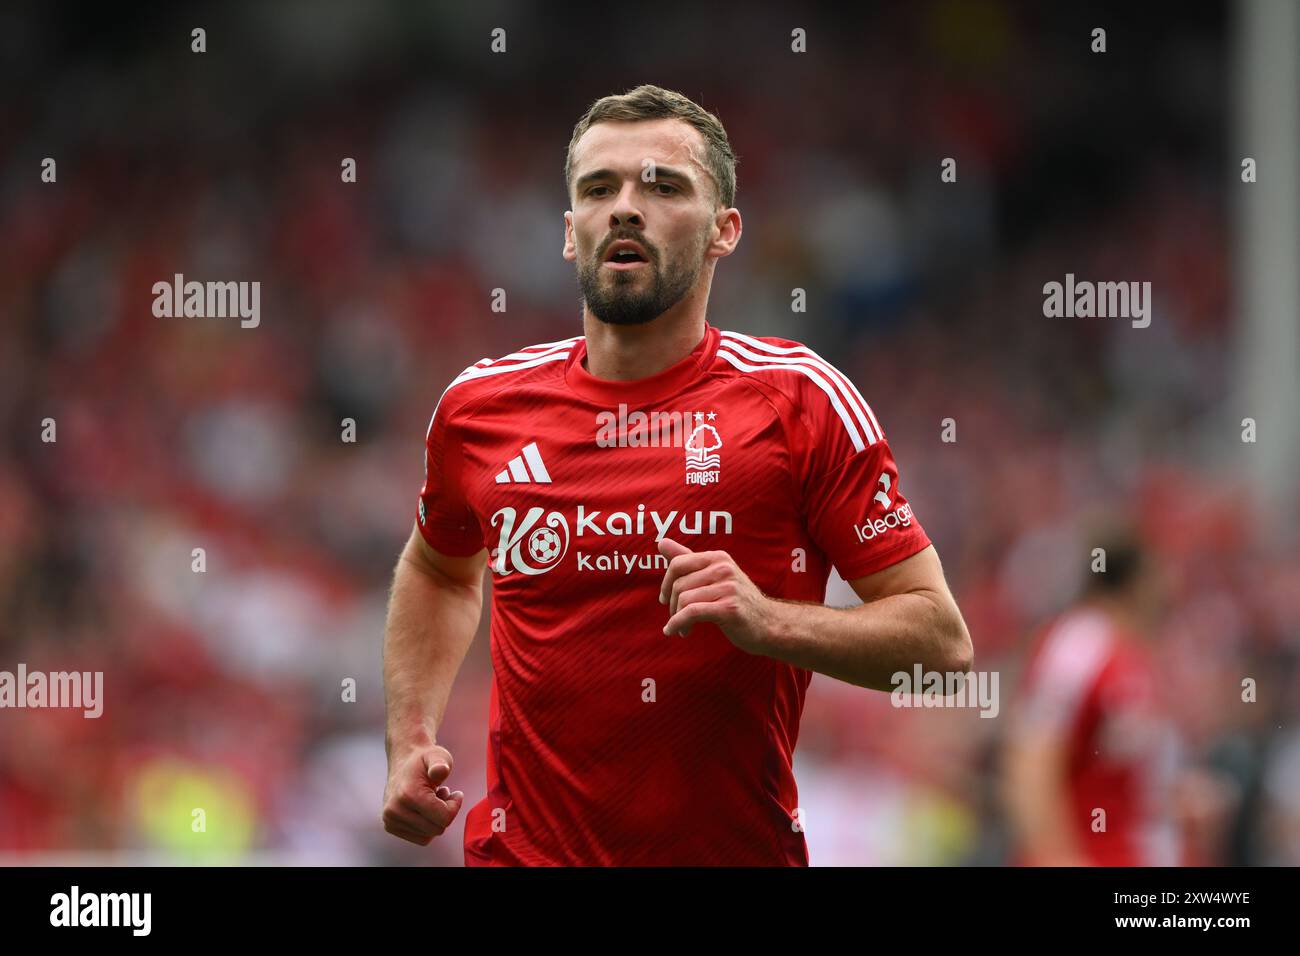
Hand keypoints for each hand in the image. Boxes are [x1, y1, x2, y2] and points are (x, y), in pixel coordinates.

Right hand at [381, 741, 464, 845]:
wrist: (403, 760)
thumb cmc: (424, 760)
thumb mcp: (437, 755)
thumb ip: (441, 763)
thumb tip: (440, 770)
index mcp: (408, 795)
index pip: (444, 819)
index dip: (454, 806)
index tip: (454, 793)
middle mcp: (395, 810)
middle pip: (437, 829)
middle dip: (445, 812)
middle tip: (442, 794)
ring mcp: (390, 820)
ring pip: (429, 836)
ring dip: (436, 819)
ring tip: (432, 799)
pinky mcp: (390, 826)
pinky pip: (420, 838)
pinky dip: (427, 826)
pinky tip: (425, 809)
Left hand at [656, 536, 772, 652]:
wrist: (768, 624)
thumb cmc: (737, 601)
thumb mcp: (714, 576)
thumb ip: (687, 559)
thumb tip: (661, 542)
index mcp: (718, 558)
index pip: (678, 563)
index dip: (666, 583)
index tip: (665, 599)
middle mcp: (723, 568)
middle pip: (679, 585)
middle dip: (672, 605)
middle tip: (675, 618)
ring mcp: (728, 587)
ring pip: (684, 600)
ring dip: (676, 618)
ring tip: (682, 628)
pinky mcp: (729, 608)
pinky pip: (692, 613)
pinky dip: (678, 623)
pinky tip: (677, 632)